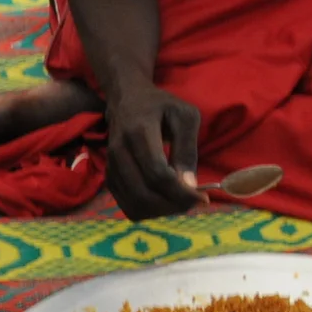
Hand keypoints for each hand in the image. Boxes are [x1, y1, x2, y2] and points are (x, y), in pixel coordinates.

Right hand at [101, 84, 201, 219]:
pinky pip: (127, 205)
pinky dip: (148, 211)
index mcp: (138, 133)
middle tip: (193, 203)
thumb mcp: (185, 116)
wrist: (127, 99)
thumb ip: (187, 150)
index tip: (202, 198)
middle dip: (172, 205)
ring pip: (134, 204)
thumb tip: (189, 185)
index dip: (180, 192)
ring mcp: (110, 166)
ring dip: (161, 212)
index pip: (157, 174)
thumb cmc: (161, 106)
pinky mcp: (109, 176)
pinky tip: (164, 201)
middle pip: (143, 194)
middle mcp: (119, 152)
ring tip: (180, 203)